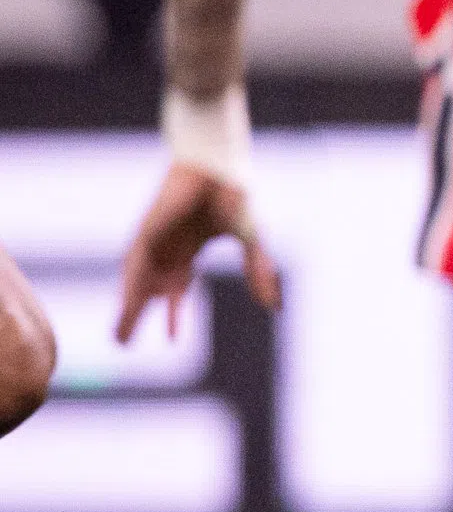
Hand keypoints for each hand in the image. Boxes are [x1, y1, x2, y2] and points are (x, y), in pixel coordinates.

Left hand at [117, 163, 278, 342]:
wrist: (216, 168)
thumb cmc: (233, 197)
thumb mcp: (250, 242)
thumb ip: (258, 272)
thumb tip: (274, 306)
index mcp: (189, 249)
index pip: (178, 288)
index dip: (174, 315)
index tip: (173, 340)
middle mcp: (166, 249)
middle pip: (149, 290)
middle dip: (138, 316)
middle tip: (124, 343)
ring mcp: (153, 241)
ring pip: (136, 283)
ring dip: (128, 310)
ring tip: (120, 339)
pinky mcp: (146, 233)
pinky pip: (134, 266)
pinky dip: (130, 288)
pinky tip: (127, 307)